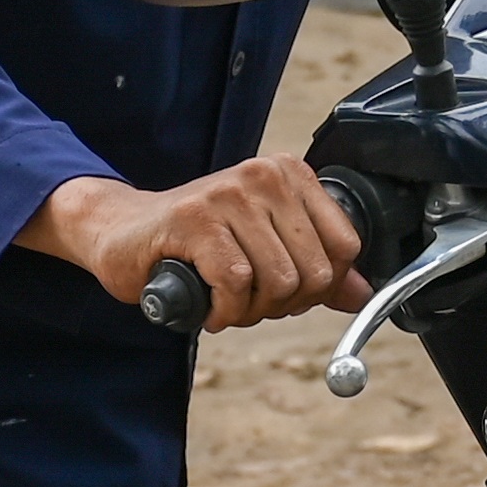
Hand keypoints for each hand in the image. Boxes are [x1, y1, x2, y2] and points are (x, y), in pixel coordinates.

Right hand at [26, 161, 369, 327]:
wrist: (123, 232)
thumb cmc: (196, 243)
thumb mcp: (266, 249)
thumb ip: (317, 270)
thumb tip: (363, 296)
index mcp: (291, 175)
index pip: (346, 247)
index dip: (321, 288)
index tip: (286, 293)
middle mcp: (264, 175)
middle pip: (315, 272)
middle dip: (284, 305)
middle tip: (249, 302)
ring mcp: (229, 194)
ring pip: (279, 280)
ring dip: (252, 311)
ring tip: (225, 302)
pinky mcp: (195, 219)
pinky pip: (237, 283)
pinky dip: (226, 311)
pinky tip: (210, 307)